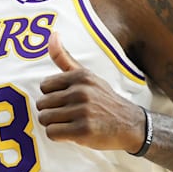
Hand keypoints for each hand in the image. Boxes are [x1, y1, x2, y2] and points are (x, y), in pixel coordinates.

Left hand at [36, 32, 146, 152]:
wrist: (130, 124)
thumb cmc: (104, 100)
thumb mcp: (88, 76)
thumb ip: (65, 58)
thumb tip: (52, 35)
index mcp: (80, 77)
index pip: (44, 86)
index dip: (52, 97)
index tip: (65, 101)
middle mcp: (81, 91)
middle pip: (42, 104)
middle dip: (51, 112)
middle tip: (67, 115)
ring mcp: (83, 111)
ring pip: (45, 119)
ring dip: (53, 125)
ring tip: (69, 124)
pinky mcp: (83, 130)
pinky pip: (52, 133)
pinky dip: (58, 136)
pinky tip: (71, 133)